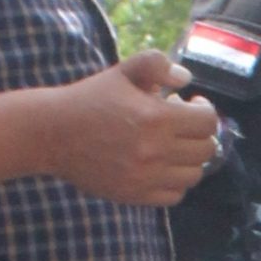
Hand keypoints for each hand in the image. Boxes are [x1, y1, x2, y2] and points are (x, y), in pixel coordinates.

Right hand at [44, 53, 221, 206]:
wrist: (53, 134)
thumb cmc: (90, 99)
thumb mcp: (121, 71)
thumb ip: (156, 65)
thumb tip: (186, 79)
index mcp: (156, 117)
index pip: (208, 122)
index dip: (205, 110)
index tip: (193, 104)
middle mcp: (156, 150)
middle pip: (206, 150)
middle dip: (200, 134)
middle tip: (184, 125)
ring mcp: (147, 177)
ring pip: (194, 175)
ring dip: (190, 159)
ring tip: (174, 146)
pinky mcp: (137, 195)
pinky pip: (175, 195)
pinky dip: (175, 181)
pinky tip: (162, 166)